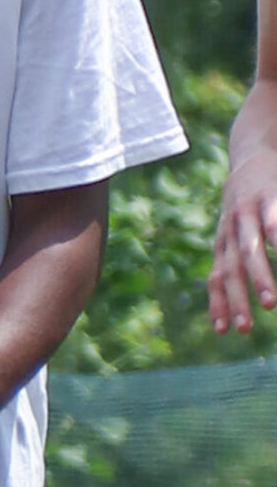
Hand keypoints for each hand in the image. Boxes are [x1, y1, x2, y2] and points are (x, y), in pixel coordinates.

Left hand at [208, 161, 276, 333]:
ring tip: (269, 303)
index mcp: (223, 242)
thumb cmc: (245, 206)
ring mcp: (248, 214)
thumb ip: (235, 261)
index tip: (223, 331)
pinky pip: (274, 224)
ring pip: (250, 251)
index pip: (215, 277)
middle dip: (235, 300)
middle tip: (243, 328)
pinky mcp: (269, 198)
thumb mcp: (235, 232)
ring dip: (258, 279)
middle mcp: (230, 231)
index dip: (217, 303)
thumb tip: (231, 297)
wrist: (252, 155)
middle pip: (230, 271)